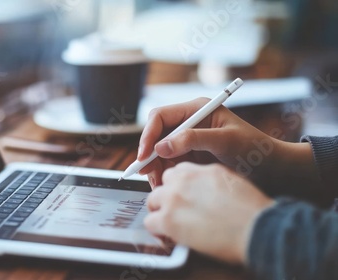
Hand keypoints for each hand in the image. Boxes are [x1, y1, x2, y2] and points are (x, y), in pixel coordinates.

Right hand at [138, 98, 314, 187]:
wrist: (272, 169)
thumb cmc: (254, 149)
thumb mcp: (225, 140)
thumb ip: (193, 140)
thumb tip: (161, 147)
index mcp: (197, 110)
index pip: (160, 117)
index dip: (148, 135)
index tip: (144, 156)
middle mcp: (189, 123)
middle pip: (156, 135)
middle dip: (149, 155)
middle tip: (148, 175)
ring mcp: (189, 141)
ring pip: (159, 152)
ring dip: (156, 168)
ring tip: (159, 185)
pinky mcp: (190, 157)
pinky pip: (168, 164)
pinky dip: (164, 174)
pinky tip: (166, 185)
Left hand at [144, 163, 273, 263]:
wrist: (255, 228)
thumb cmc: (252, 210)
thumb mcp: (233, 182)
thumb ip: (211, 181)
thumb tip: (203, 190)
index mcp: (202, 169)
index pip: (179, 171)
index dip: (179, 184)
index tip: (183, 195)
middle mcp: (184, 179)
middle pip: (164, 183)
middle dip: (168, 196)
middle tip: (177, 210)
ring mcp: (173, 198)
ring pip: (153, 200)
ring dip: (161, 211)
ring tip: (172, 224)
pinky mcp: (168, 219)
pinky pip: (150, 221)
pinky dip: (157, 230)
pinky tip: (168, 235)